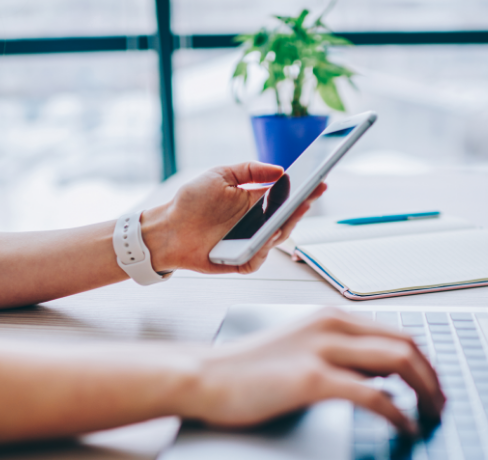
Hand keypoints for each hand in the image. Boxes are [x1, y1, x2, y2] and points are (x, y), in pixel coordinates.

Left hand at [140, 162, 326, 274]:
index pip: (286, 196)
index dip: (304, 190)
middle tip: (309, 197)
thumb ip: (250, 170)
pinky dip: (264, 250)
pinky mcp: (240, 260)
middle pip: (287, 218)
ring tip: (292, 212)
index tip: (318, 180)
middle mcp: (256, 223)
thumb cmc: (191, 202)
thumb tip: (279, 170)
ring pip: (276, 238)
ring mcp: (250, 242)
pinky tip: (267, 238)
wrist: (168, 228)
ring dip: (285, 226)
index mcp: (255, 202)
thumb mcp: (221, 175)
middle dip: (301, 207)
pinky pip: (258, 258)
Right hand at [178, 309, 444, 433]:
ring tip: (432, 416)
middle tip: (442, 404)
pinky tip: (404, 427)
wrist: (205, 376)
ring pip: (399, 362)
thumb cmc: (247, 369)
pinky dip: (398, 412)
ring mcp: (323, 350)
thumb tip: (381, 375)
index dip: (425, 361)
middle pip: (407, 344)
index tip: (434, 386)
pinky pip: (373, 394)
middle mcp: (333, 326)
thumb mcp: (301, 348)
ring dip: (426, 391)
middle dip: (434, 376)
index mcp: (331, 317)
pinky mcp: (312, 378)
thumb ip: (340, 354)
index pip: (397, 333)